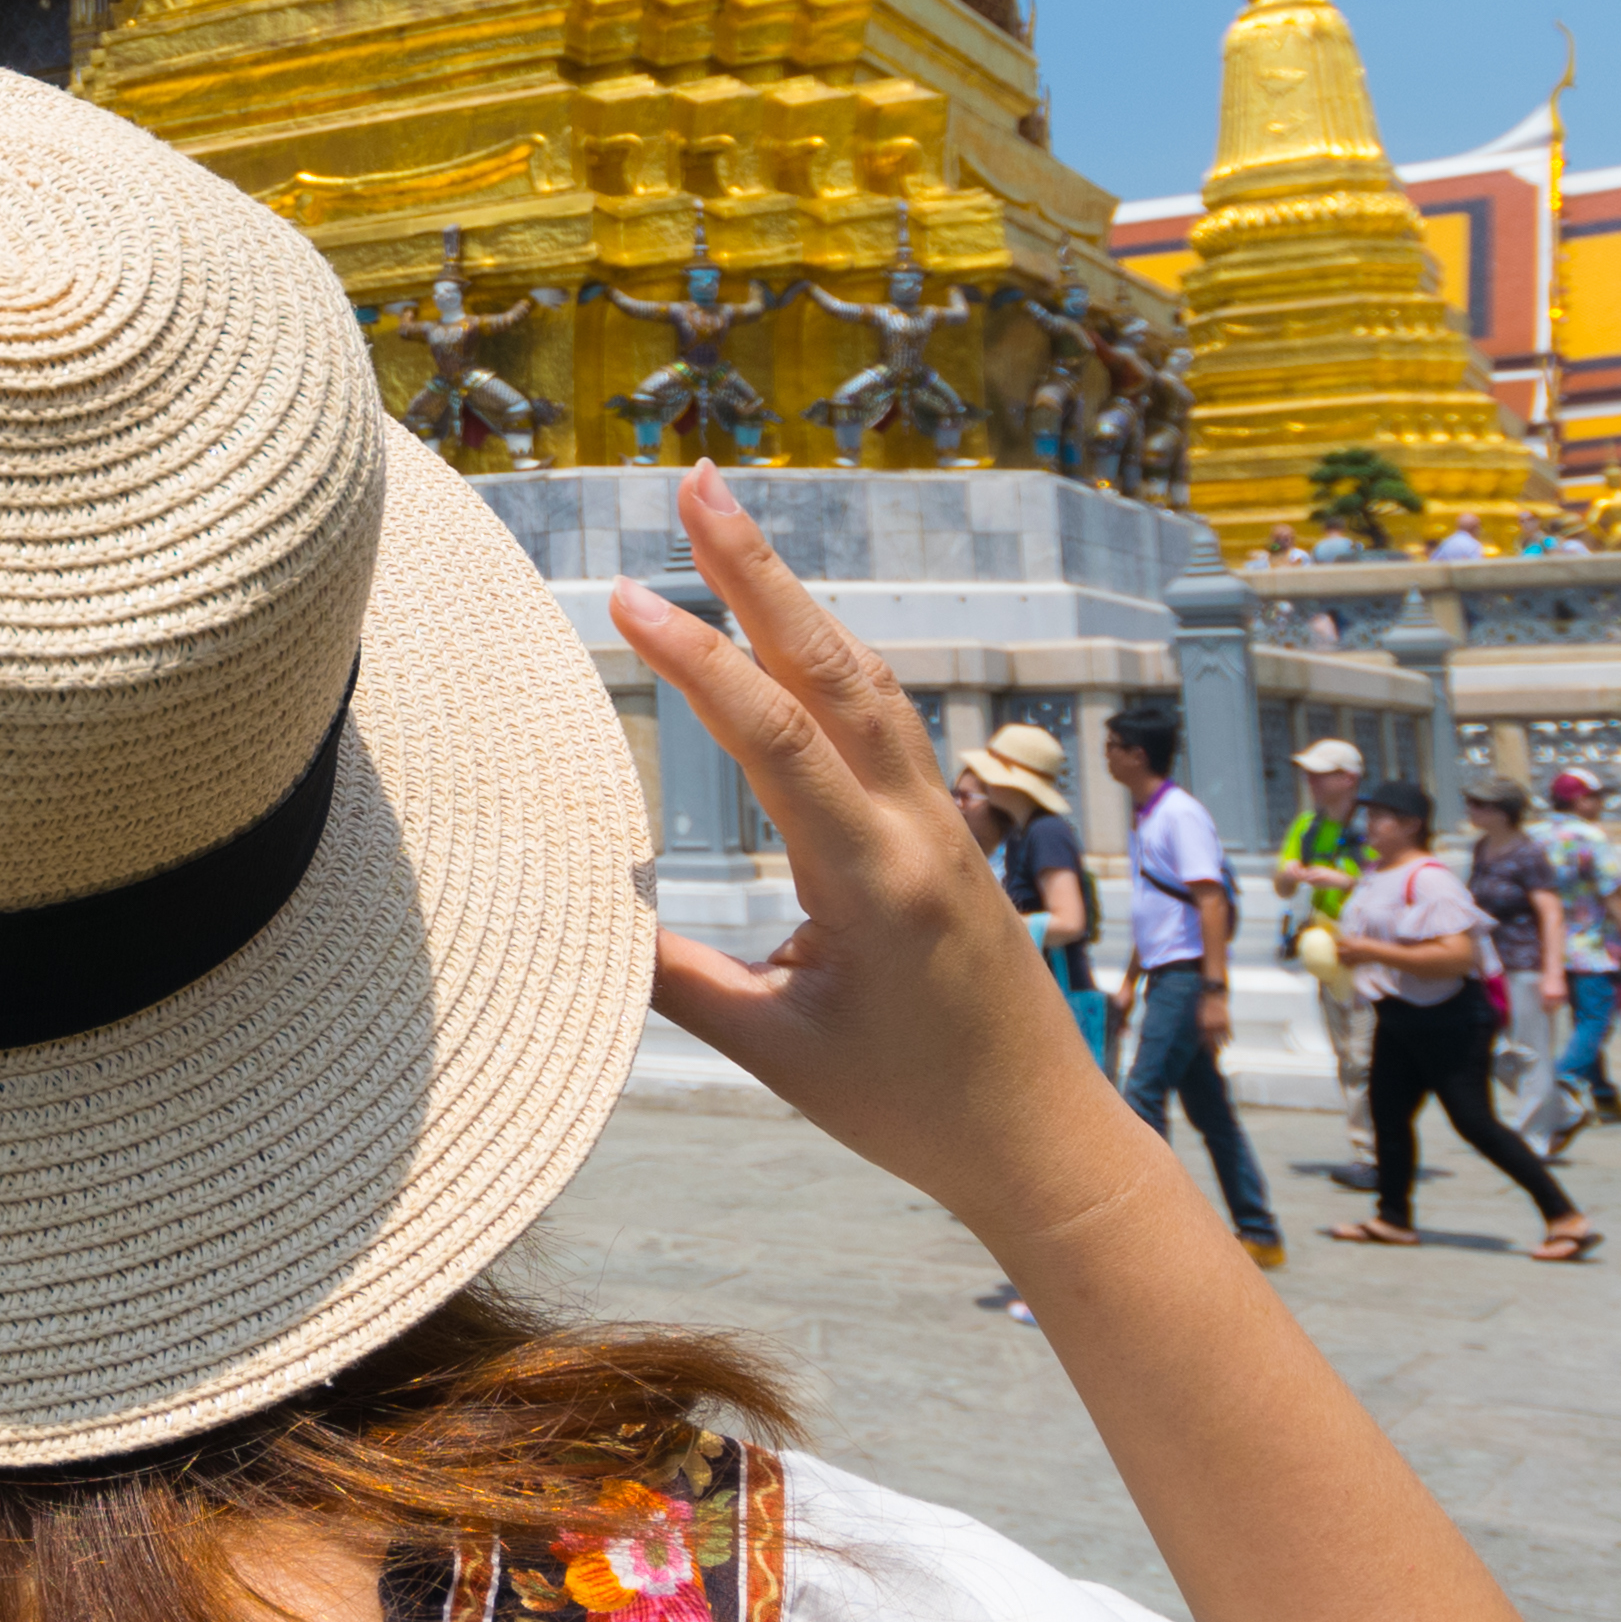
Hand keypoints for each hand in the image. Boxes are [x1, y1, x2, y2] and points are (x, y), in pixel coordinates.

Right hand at [613, 467, 1157, 1242]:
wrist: (1040, 1139)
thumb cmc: (907, 1108)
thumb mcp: (774, 1050)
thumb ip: (675, 977)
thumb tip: (581, 908)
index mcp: (872, 878)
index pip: (775, 738)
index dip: (697, 661)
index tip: (625, 596)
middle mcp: (915, 827)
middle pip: (832, 667)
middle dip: (760, 570)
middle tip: (698, 482)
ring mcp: (939, 822)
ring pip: (865, 680)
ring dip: (795, 599)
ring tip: (730, 525)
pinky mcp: (945, 831)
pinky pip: (886, 718)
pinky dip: (831, 656)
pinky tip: (795, 630)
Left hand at [1195, 976, 1230, 1052]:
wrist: (1214, 994)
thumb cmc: (1204, 1006)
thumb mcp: (1198, 1016)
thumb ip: (1200, 1027)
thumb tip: (1198, 1038)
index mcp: (1204, 1026)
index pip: (1206, 1041)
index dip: (1208, 1048)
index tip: (1210, 1053)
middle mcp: (1212, 1027)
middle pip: (1215, 1042)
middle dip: (1216, 1049)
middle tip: (1217, 1054)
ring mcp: (1220, 1024)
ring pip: (1223, 1039)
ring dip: (1224, 1044)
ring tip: (1224, 1048)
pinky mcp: (1227, 1021)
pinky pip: (1229, 1032)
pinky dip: (1230, 1037)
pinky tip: (1231, 1041)